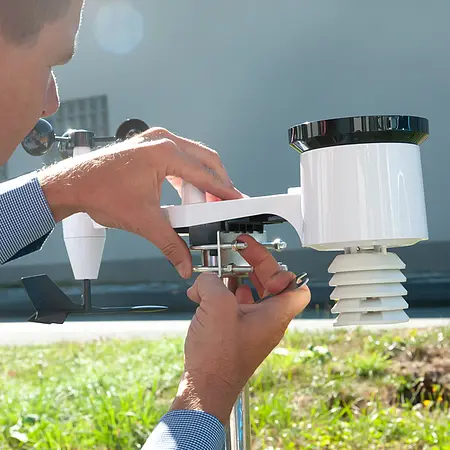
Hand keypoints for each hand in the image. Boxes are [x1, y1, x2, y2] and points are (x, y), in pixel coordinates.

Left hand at [38, 127, 242, 277]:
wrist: (73, 184)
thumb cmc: (100, 192)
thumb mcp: (143, 221)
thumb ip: (170, 243)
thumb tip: (184, 263)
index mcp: (164, 153)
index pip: (205, 174)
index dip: (224, 190)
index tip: (237, 201)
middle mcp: (163, 140)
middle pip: (206, 159)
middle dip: (218, 182)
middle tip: (224, 203)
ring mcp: (155, 140)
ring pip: (194, 157)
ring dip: (203, 179)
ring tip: (207, 202)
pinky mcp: (149, 146)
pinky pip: (179, 159)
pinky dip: (188, 176)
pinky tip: (188, 194)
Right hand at [170, 235, 309, 423]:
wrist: (204, 389)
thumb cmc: (218, 359)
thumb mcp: (216, 307)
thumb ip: (212, 282)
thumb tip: (206, 280)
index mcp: (274, 316)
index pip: (298, 288)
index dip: (283, 271)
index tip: (262, 262)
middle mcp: (267, 322)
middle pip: (271, 285)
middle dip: (255, 266)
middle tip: (240, 254)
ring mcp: (251, 329)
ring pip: (252, 295)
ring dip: (237, 280)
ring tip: (220, 273)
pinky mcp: (236, 335)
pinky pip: (236, 307)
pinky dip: (224, 297)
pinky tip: (206, 295)